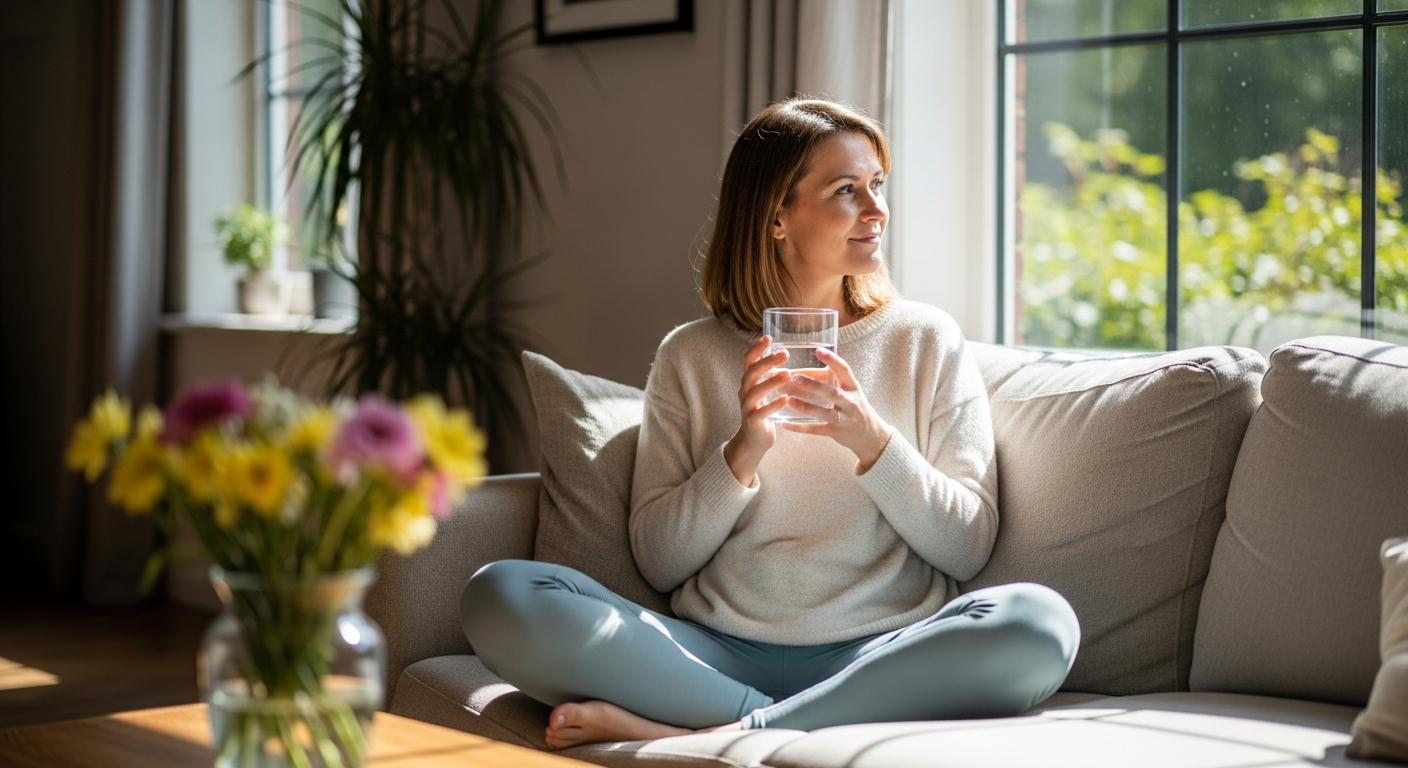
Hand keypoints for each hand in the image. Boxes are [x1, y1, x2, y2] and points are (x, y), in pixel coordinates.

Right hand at [723, 335, 791, 485]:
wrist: (753, 441)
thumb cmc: (762, 412)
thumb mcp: (763, 391)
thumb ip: (769, 375)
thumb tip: (784, 353)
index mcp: (748, 383)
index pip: (748, 361)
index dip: (756, 349)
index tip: (768, 337)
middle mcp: (744, 392)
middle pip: (752, 373)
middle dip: (767, 361)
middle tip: (785, 353)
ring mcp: (747, 407)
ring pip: (756, 391)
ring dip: (771, 381)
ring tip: (787, 374)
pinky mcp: (752, 421)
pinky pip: (762, 412)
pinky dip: (773, 405)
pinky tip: (785, 399)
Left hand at [778, 347, 891, 472]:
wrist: (872, 437)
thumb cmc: (856, 409)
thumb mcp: (852, 392)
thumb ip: (837, 379)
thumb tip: (816, 360)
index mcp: (854, 388)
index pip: (845, 371)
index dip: (832, 360)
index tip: (818, 350)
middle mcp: (851, 403)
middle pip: (832, 393)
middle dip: (813, 385)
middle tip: (794, 377)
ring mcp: (845, 419)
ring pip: (823, 412)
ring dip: (805, 406)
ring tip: (788, 400)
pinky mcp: (836, 433)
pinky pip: (816, 430)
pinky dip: (799, 427)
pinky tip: (785, 424)